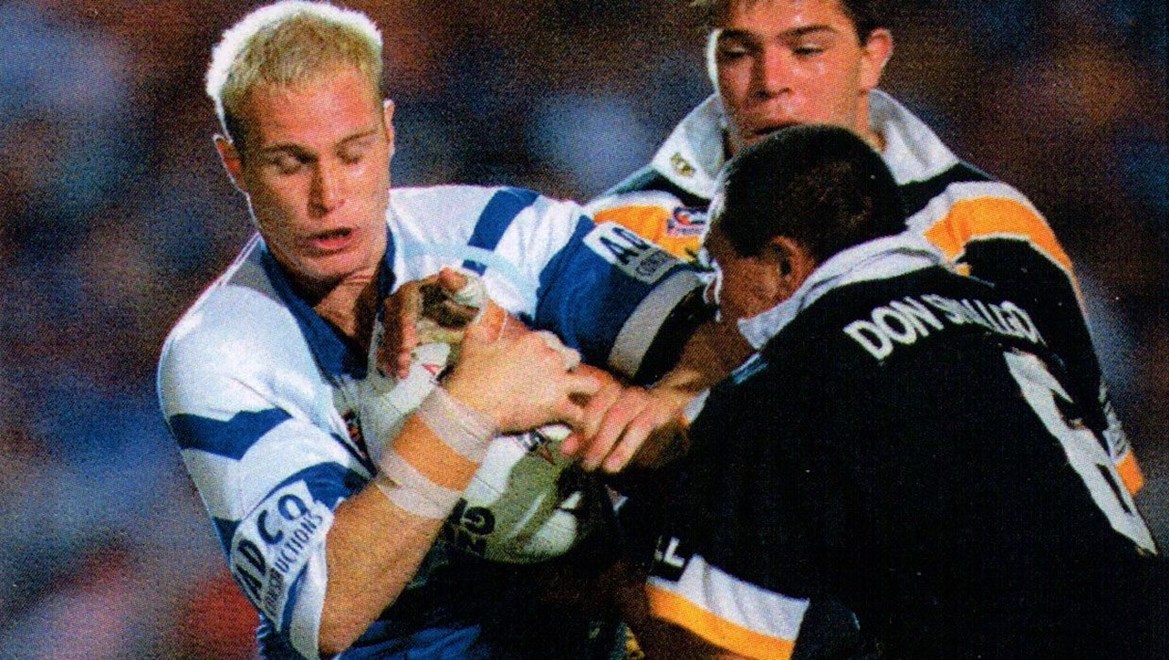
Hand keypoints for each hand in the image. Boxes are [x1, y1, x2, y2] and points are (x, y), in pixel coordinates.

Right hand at [378, 267, 517, 377]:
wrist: (475, 321)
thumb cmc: (473, 304)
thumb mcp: (471, 292)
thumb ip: (459, 284)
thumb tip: (444, 272)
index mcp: (416, 290)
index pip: (405, 302)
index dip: (404, 320)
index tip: (411, 339)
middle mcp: (402, 305)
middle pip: (393, 322)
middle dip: (397, 342)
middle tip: (405, 359)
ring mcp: (398, 324)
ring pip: (389, 338)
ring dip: (393, 355)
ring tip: (403, 372)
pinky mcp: (399, 340)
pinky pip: (389, 350)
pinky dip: (391, 363)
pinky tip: (398, 375)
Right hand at [443, 317, 598, 432]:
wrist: (472, 406)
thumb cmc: (473, 375)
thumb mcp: (474, 343)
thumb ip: (481, 329)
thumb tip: (479, 320)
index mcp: (534, 341)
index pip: (553, 341)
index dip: (550, 351)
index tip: (543, 361)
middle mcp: (551, 358)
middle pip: (573, 358)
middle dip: (568, 368)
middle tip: (557, 380)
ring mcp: (557, 382)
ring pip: (589, 384)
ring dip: (583, 391)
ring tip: (576, 399)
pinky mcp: (557, 406)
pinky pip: (579, 413)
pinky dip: (577, 419)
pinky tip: (573, 423)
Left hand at [561, 380, 690, 472]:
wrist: (673, 405)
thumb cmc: (634, 422)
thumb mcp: (608, 431)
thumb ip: (586, 437)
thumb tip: (565, 450)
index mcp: (608, 393)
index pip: (587, 404)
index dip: (577, 427)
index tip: (567, 452)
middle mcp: (622, 392)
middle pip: (600, 408)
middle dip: (589, 437)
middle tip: (585, 463)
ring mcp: (641, 399)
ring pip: (618, 416)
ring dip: (604, 443)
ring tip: (596, 466)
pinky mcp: (658, 410)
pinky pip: (640, 427)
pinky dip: (624, 448)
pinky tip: (614, 465)